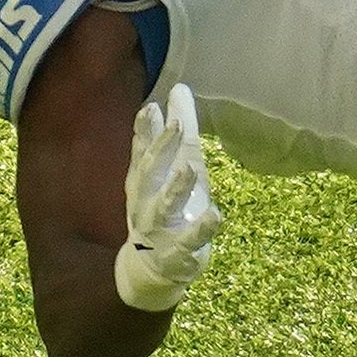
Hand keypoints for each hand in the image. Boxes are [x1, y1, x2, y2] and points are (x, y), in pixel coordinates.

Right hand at [116, 84, 221, 312]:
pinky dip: (201, 230)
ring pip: (163, 208)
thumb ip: (178, 132)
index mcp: (143, 181)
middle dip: (161, 149)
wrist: (153, 268)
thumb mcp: (174, 168)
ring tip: (189, 168)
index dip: (144, 130)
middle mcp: (145, 203)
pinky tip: (215, 215)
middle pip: (148, 173)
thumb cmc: (168, 208)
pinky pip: (188, 242)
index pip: (141, 151)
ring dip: (175, 188)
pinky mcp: (177, 254)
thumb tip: (179, 88)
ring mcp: (159, 230)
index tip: (151, 107)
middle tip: (175, 124)